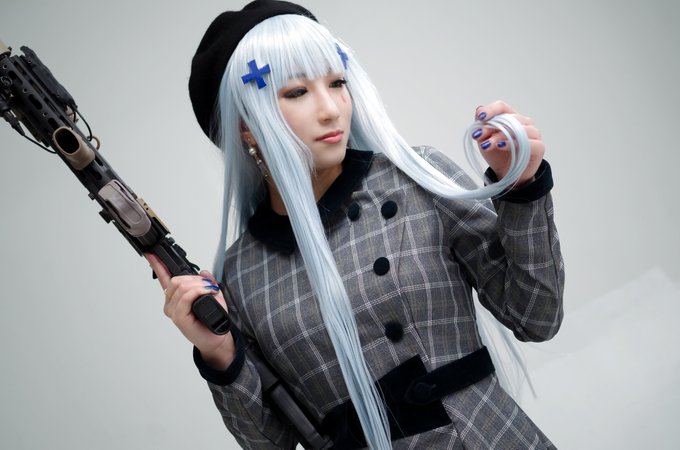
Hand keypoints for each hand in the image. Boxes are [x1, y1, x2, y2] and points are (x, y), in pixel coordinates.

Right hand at [145, 253, 235, 368]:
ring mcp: (174, 311)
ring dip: (199, 285)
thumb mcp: (214, 295)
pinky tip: (208, 293)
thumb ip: (207, 282)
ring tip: (210, 292)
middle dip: (195, 279)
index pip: (164, 278)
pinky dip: (198, 291)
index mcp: (177, 296)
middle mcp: (171, 303)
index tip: (151, 253)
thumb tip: (203, 272)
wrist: (217, 338)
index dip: (157, 264)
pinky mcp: (179, 318)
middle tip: (209, 286)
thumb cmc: (213, 319)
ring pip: (182, 286)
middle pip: (176, 280)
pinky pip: (186, 297)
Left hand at [473, 100, 544, 185]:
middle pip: (508, 118)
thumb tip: (479, 109)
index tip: (480, 116)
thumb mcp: (484, 140)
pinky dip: (512, 143)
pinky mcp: (539, 147)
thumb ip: (482, 126)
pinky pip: (527, 142)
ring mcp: (534, 134)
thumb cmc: (497, 155)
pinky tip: (501, 146)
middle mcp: (524, 123)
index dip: (491, 110)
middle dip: (491, 126)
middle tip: (478, 136)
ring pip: (518, 129)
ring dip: (499, 136)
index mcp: (511, 117)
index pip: (502, 107)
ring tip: (487, 145)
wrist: (506, 174)